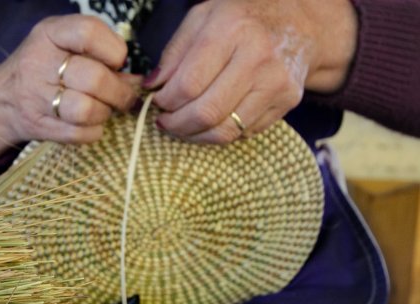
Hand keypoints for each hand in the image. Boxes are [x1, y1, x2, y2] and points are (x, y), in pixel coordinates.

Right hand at [0, 15, 139, 157]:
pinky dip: (93, 132)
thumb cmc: (45, 68)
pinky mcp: (39, 126)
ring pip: (86, 110)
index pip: (89, 33)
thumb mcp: (64, 46)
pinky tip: (91, 124)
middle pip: (94, 78)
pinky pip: (79, 134)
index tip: (117, 62)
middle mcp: (38, 62)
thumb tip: (138, 81)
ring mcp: (36, 97)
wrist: (0, 99)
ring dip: (105, 113)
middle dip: (119, 92)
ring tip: (104, 109)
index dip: (114, 51)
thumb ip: (100, 55)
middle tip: (123, 96)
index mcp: (49, 34)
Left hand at [143, 0, 357, 143]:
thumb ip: (174, 53)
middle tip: (165, 122)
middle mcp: (257, 56)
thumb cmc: (242, 19)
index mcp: (231, 29)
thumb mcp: (202, 18)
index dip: (166, 101)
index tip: (157, 102)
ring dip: (196, 136)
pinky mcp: (287, 102)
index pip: (188, 83)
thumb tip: (152, 87)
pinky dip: (220, 133)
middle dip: (176, 125)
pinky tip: (210, 122)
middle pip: (206, 112)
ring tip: (183, 127)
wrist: (299, 23)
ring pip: (225, 130)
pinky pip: (243, 133)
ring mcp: (276, 82)